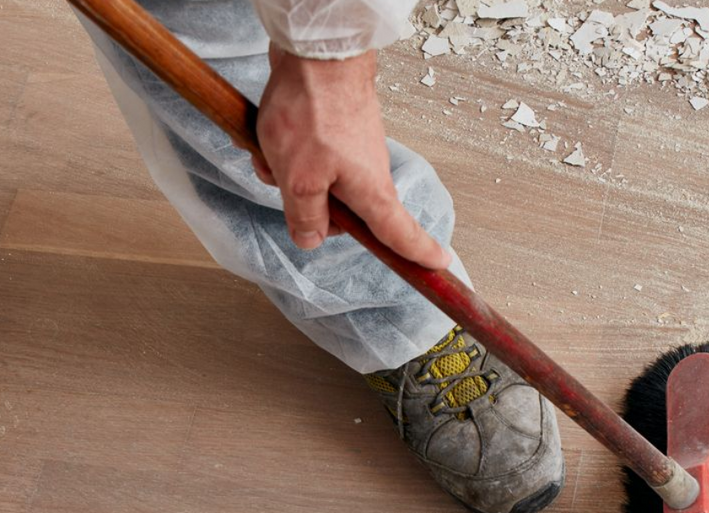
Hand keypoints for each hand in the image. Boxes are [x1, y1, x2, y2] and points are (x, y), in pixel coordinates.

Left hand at [254, 46, 450, 270]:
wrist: (316, 51)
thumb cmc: (312, 112)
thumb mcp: (299, 180)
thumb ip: (305, 218)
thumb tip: (312, 240)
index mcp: (371, 192)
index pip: (400, 233)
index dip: (418, 253)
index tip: (437, 266)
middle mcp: (368, 172)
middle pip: (343, 213)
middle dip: (308, 208)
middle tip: (285, 186)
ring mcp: (353, 150)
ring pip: (317, 182)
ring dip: (289, 174)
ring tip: (273, 153)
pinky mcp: (337, 131)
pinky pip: (309, 157)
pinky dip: (287, 152)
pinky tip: (270, 137)